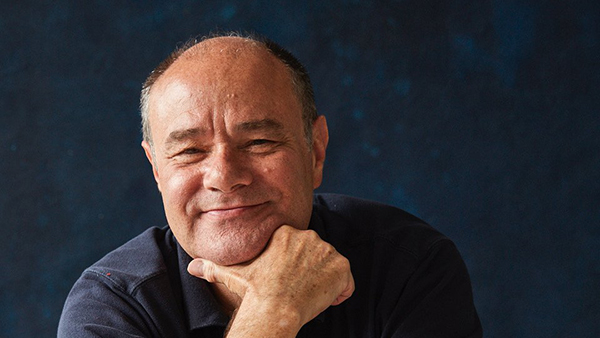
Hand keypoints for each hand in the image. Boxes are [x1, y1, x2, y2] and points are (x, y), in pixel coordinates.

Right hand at [188, 225, 353, 335]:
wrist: (274, 309)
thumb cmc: (253, 292)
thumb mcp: (232, 275)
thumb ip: (212, 267)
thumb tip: (191, 267)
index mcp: (286, 232)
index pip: (299, 247)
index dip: (295, 266)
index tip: (286, 281)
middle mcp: (308, 236)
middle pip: (316, 255)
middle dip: (311, 272)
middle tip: (296, 290)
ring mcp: (326, 250)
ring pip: (331, 267)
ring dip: (324, 282)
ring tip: (306, 296)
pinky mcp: (341, 266)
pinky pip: (347, 281)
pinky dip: (340, 292)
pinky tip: (322, 300)